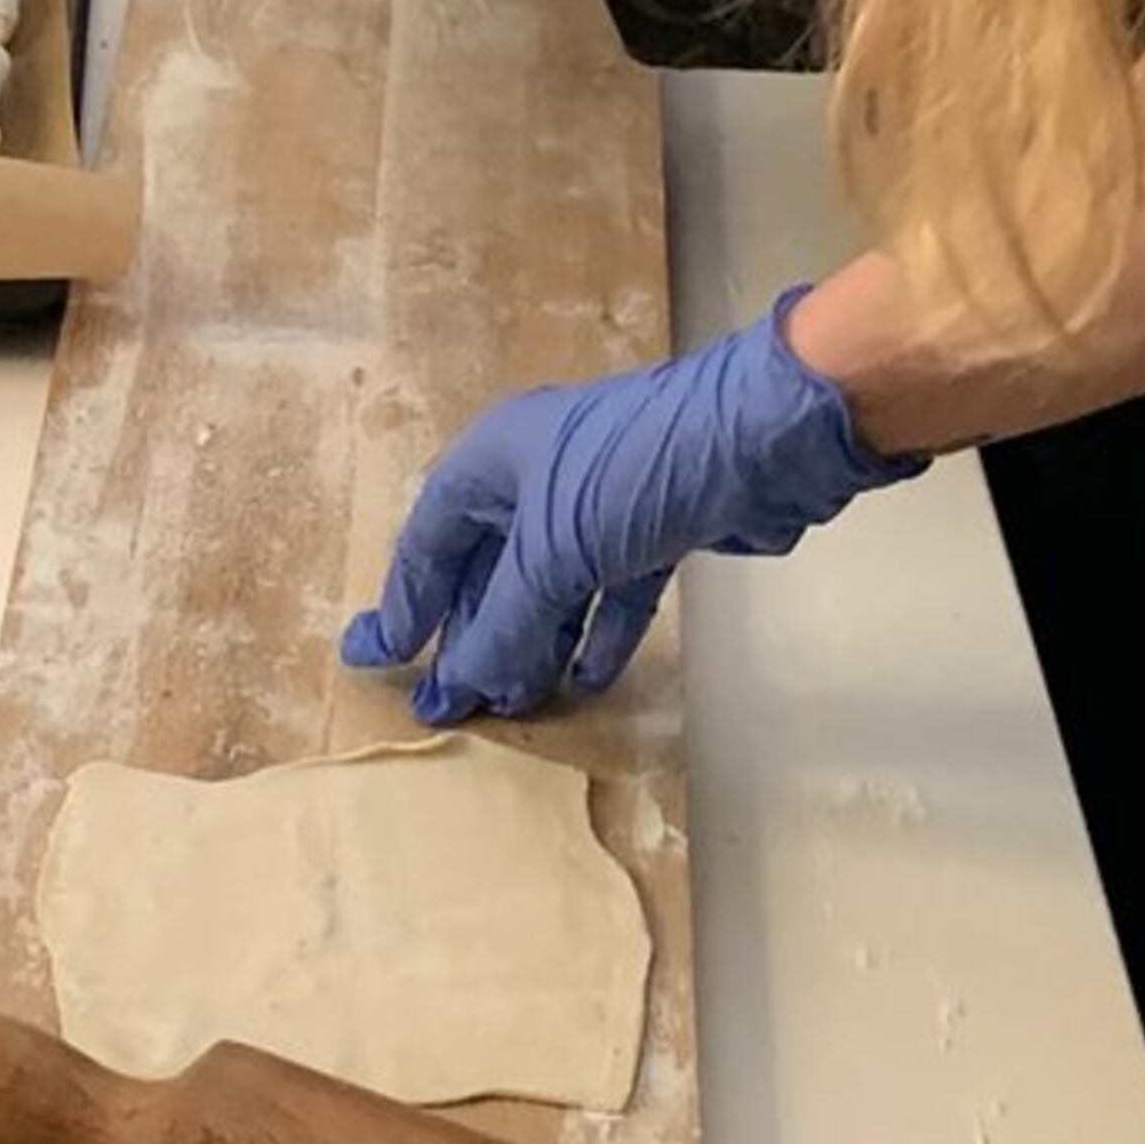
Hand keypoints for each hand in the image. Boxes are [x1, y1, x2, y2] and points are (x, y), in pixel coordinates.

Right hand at [349, 304, 913, 719]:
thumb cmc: (634, 474)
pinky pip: (610, 590)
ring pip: (549, 586)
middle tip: (453, 707)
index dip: (405, 605)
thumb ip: (505, 625)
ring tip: (519, 703)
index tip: (381, 662)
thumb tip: (464, 688)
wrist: (763, 436)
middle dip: (472, 637)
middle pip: (487, 570)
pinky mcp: (655, 526)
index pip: (428, 542)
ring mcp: (599, 502)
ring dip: (533, 643)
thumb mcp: (554, 551)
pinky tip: (589, 677)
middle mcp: (537, 477)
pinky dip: (597, 631)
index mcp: (492, 461)